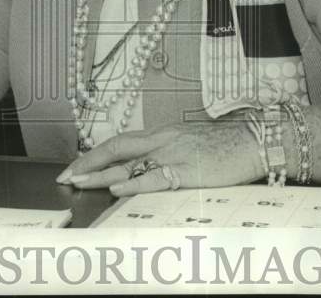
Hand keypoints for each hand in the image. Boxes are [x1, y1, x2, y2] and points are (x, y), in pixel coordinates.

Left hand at [55, 121, 265, 196]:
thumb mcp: (189, 142)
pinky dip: (134, 183)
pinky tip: (117, 188)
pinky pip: (156, 177)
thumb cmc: (225, 145)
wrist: (254, 140)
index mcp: (162, 133)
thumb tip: (144, 168)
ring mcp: (174, 154)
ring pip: (129, 163)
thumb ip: (166, 152)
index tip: (75, 166)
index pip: (120, 142)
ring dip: (101, 174)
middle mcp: (163, 140)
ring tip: (80, 182)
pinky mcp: (189, 171)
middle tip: (65, 176)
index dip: (95, 153)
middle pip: (116, 149)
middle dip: (88, 162)